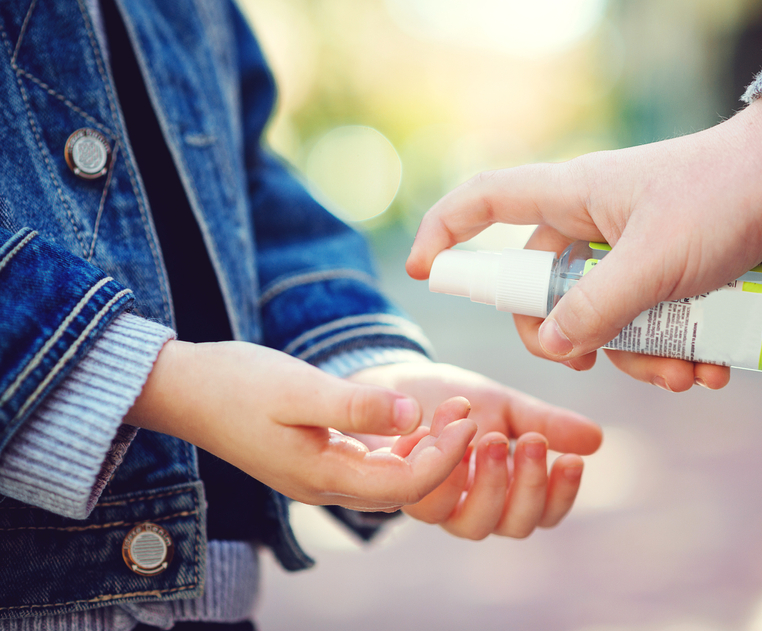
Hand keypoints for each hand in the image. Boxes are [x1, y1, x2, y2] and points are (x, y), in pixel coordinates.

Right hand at [125, 340, 476, 511]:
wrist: (184, 390)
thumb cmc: (237, 384)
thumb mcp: (299, 388)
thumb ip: (356, 405)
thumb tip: (412, 415)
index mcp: (323, 476)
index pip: (406, 483)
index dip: (446, 455)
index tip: (469, 416)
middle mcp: (325, 487)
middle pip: (405, 487)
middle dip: (445, 454)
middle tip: (467, 410)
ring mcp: (320, 476)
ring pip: (390, 479)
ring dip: (426, 451)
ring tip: (450, 411)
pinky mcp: (316, 459)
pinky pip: (372, 466)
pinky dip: (400, 447)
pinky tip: (414, 419)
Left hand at [348, 360, 602, 538]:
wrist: (395, 384)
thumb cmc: (453, 402)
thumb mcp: (505, 406)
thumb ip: (546, 423)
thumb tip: (596, 440)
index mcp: (506, 492)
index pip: (544, 513)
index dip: (561, 494)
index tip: (573, 460)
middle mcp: (474, 509)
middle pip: (514, 525)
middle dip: (529, 485)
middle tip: (535, 441)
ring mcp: (439, 507)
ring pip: (472, 523)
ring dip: (489, 482)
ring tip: (492, 436)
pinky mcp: (404, 494)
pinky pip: (426, 500)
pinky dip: (441, 468)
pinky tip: (447, 430)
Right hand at [406, 97, 761, 388]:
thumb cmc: (729, 199)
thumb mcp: (656, 262)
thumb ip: (596, 307)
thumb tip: (552, 346)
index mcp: (574, 199)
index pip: (486, 202)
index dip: (446, 233)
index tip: (422, 271)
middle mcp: (597, 224)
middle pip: (546, 289)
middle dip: (575, 338)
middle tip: (595, 363)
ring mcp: (638, 251)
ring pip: (609, 319)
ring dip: (642, 358)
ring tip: (685, 374)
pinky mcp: (679, 274)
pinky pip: (656, 324)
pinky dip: (677, 353)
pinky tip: (713, 368)